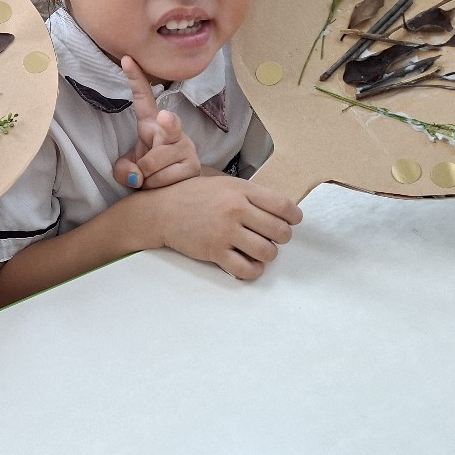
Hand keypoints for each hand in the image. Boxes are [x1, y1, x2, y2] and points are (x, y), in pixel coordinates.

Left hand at [112, 55, 200, 190]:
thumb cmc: (148, 172)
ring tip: (149, 178)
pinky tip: (161, 186)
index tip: (126, 59)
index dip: (136, 79)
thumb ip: (123, 171)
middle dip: (167, 122)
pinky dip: (155, 186)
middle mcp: (173, 131)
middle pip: (169, 123)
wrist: (173, 191)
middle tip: (163, 118)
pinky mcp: (193, 167)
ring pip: (155, 161)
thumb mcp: (128, 169)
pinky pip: (164, 178)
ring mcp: (186, 148)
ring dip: (145, 176)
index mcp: (152, 124)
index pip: (144, 98)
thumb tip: (135, 176)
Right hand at [142, 175, 301, 280]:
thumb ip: (249, 194)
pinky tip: (248, 264)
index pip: (284, 206)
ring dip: (267, 254)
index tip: (290, 221)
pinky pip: (247, 269)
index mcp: (241, 190)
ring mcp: (225, 232)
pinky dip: (254, 270)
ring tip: (258, 250)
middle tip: (270, 237)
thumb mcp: (223, 184)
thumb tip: (279, 210)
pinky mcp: (215, 252)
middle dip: (281, 238)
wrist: (161, 211)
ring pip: (268, 252)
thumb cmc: (192, 196)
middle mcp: (236, 209)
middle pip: (280, 231)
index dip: (293, 217)